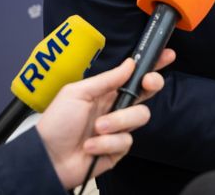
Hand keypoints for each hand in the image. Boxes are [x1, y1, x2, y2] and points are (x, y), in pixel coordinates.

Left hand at [36, 49, 174, 188]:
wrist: (47, 157)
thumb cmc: (56, 124)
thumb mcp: (78, 93)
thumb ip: (107, 80)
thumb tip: (130, 64)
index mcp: (106, 92)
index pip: (134, 76)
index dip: (152, 66)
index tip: (167, 56)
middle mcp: (115, 108)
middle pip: (146, 94)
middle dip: (150, 86)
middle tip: (147, 83)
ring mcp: (118, 129)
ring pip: (139, 116)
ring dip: (117, 121)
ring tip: (97, 129)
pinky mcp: (118, 149)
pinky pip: (125, 141)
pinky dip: (106, 143)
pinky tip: (90, 146)